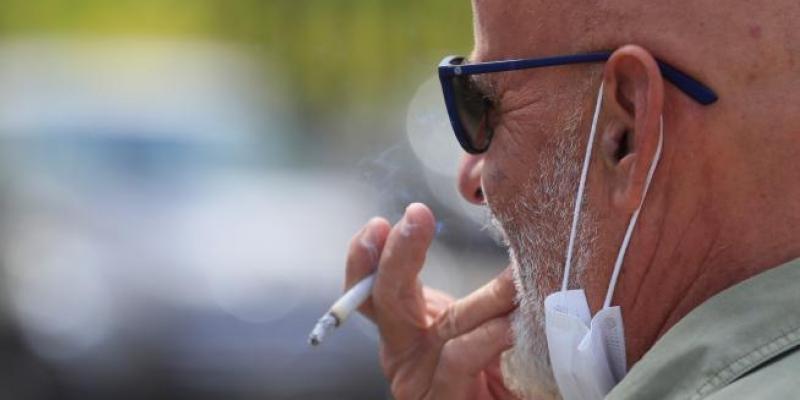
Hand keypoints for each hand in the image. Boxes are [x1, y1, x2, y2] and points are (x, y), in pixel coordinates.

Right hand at [345, 203, 518, 399]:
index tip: (380, 223)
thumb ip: (483, 294)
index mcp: (408, 325)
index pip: (374, 285)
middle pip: (386, 299)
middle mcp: (404, 351)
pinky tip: (512, 324)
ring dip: (485, 299)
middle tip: (416, 216)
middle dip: (398, 255)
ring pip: (444, 325)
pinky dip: (490, 337)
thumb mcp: (486, 320)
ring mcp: (418, 380)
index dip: (369, 256)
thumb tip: (508, 239)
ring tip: (515, 278)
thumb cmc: (505, 370)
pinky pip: (460, 359)